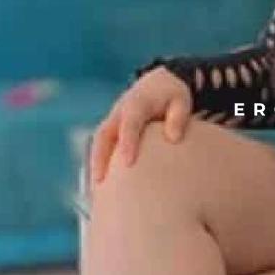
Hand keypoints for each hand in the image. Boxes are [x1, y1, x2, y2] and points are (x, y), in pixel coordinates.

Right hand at [89, 68, 192, 186]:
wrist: (159, 83)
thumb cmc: (172, 95)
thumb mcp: (181, 101)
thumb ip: (178, 118)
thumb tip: (173, 138)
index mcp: (136, 103)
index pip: (129, 123)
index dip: (127, 142)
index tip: (128, 163)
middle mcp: (119, 112)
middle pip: (103, 135)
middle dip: (99, 158)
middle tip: (99, 182)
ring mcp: (112, 121)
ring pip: (98, 143)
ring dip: (94, 165)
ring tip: (94, 191)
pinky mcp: (112, 130)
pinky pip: (100, 147)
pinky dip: (98, 164)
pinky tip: (99, 187)